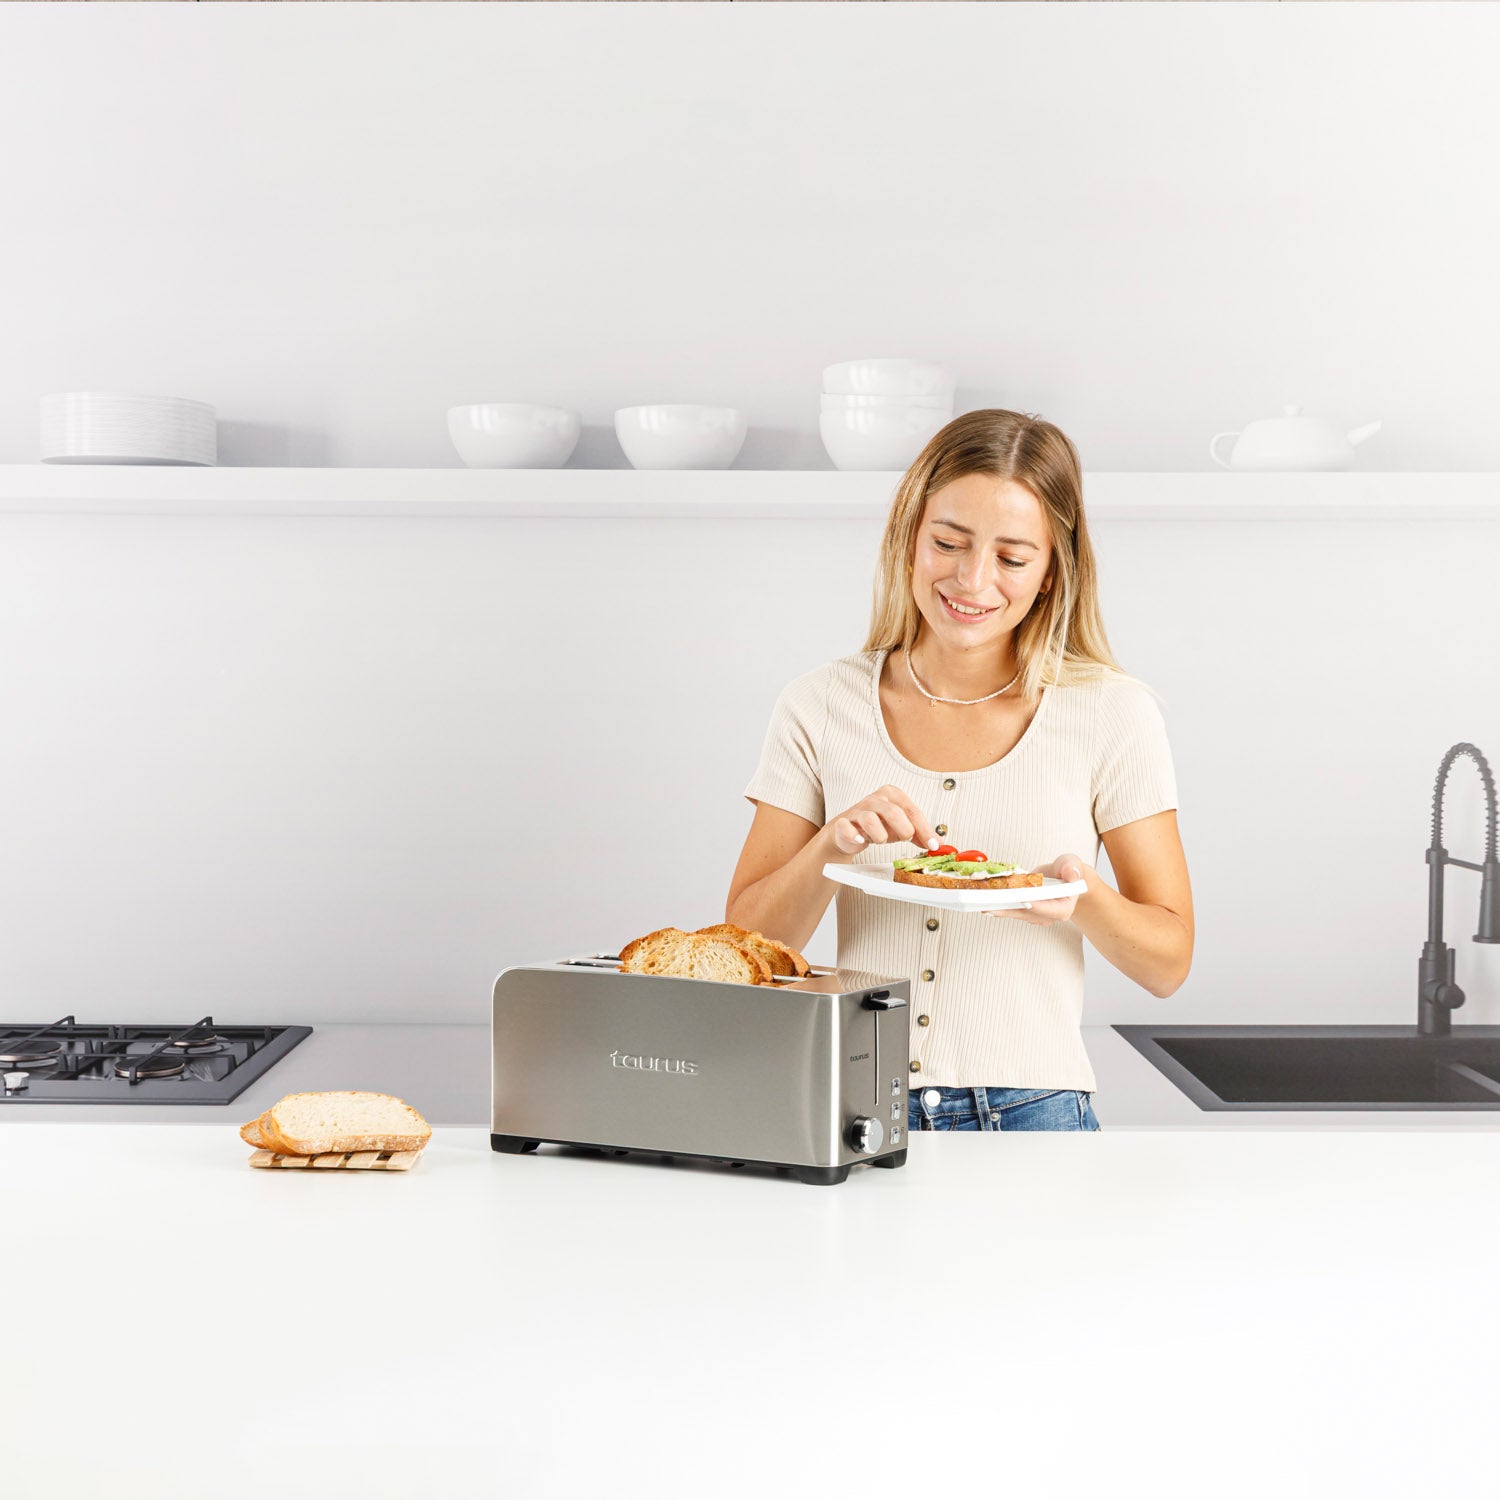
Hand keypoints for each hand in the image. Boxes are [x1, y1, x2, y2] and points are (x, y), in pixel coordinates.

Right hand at [824, 784, 938, 858]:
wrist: (847, 832)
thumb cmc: (877, 826)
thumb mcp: (901, 827)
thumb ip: (919, 834)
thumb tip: (937, 844)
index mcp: (892, 795)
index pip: (912, 811)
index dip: (925, 829)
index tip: (933, 844)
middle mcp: (875, 799)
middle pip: (894, 813)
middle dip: (903, 830)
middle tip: (905, 839)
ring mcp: (857, 810)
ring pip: (871, 820)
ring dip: (880, 836)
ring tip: (880, 840)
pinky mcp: (842, 823)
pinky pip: (847, 828)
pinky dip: (855, 836)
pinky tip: (860, 840)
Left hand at [982, 853, 1092, 924]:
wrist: (1063, 876)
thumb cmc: (1068, 870)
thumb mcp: (1072, 864)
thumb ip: (1072, 868)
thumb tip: (1072, 875)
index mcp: (1062, 908)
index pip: (1047, 909)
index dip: (1034, 905)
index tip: (1019, 900)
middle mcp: (1047, 916)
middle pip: (1025, 912)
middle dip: (1006, 907)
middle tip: (987, 904)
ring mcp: (1034, 916)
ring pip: (1013, 912)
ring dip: (996, 906)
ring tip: (978, 901)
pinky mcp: (1023, 911)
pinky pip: (1008, 907)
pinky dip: (996, 902)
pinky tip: (981, 898)